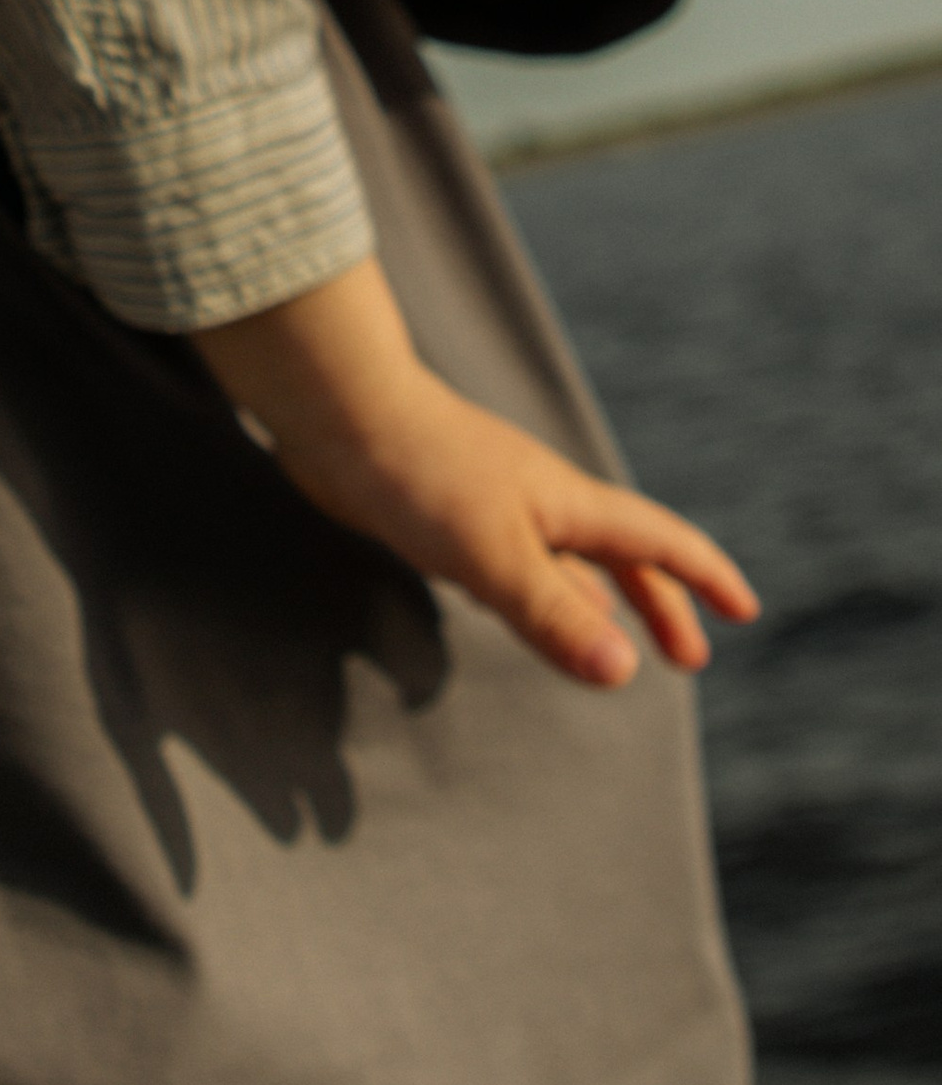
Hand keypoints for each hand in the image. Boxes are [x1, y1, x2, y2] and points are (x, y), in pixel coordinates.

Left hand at [193, 258, 757, 687]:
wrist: (338, 412)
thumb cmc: (418, 475)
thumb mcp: (492, 556)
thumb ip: (552, 615)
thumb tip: (626, 672)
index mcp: (567, 505)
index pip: (658, 540)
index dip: (704, 577)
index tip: (746, 610)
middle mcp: (540, 502)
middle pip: (620, 556)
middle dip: (661, 604)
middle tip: (691, 659)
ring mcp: (494, 505)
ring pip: (566, 561)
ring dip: (599, 602)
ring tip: (617, 645)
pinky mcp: (447, 516)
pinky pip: (515, 562)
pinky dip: (540, 592)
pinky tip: (523, 607)